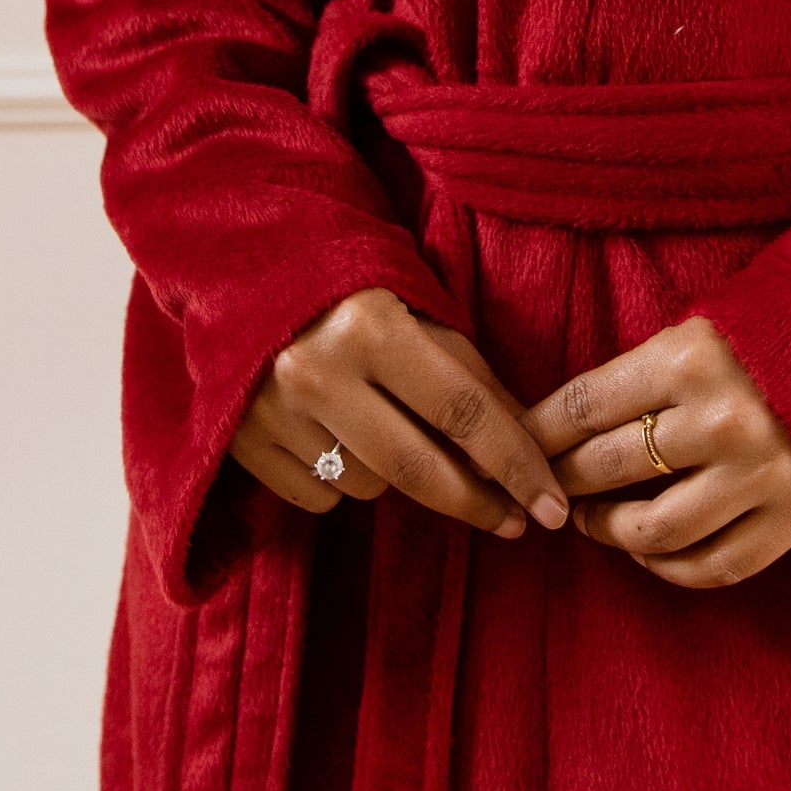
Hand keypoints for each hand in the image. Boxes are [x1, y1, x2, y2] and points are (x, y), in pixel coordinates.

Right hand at [230, 287, 571, 538]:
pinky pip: (320, 498)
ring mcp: (273, 412)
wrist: (239, 268)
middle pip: (418, 468)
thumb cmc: (348, 284)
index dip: (515, 464)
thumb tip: (522, 443)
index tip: (551, 505)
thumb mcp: (414, 305)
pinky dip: (338, 480)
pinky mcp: (242, 443)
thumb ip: (467, 370)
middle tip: (516, 522)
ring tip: (380, 422)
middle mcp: (318, 371)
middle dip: (477, 502)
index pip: (462, 411)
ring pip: (370, 486)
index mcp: (370, 325)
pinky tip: (331, 435)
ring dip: (394, 473)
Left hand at [524, 315, 790, 588]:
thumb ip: (646, 369)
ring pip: (652, 530)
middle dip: (561, 479)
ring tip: (590, 519)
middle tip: (546, 484)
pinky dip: (668, 567)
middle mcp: (720, 421)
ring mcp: (759, 478)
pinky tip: (648, 552)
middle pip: (606, 468)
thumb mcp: (709, 324)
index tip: (515, 444)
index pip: (584, 405)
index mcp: (691, 357)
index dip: (538, 430)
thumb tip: (564, 417)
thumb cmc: (782, 332)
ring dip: (607, 530)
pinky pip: (712, 566)